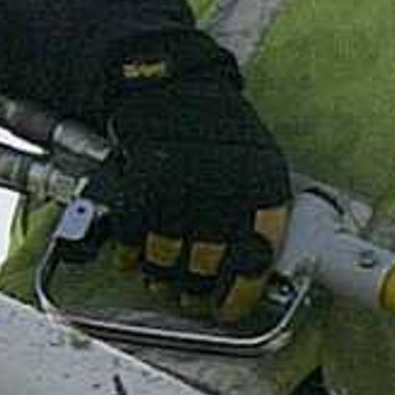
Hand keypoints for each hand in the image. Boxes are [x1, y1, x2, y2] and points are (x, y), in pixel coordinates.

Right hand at [78, 29, 292, 321]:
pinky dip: (132, 255)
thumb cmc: (219, 130)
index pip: (257, 258)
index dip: (241, 292)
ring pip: (169, 258)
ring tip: (163, 283)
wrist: (169, 86)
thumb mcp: (259, 163)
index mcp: (262, 190)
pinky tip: (134, 260)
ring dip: (163, 277)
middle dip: (197, 290)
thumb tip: (257, 265)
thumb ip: (258, 211)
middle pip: (208, 265)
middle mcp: (223, 195)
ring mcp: (179, 193)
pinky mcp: (139, 189)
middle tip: (191, 299)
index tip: (230, 308)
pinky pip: (134, 238)